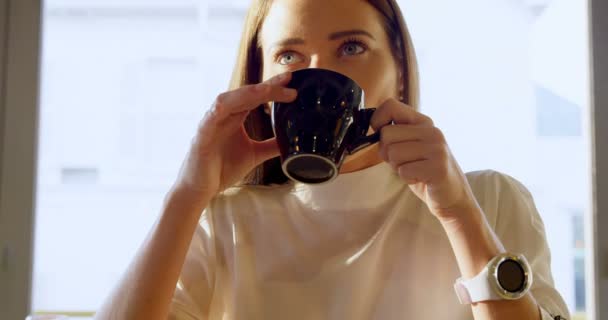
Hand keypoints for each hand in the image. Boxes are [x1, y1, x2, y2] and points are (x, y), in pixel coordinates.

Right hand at [171, 72, 296, 201]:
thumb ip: (271, 146)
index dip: (272, 88)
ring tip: (266, 90)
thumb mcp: (254, 155)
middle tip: (286, 80)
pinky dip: (221, 108)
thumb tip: (292, 141)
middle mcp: (223, 116)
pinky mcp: (201, 135)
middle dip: (265, 86)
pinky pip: (210, 117)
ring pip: (228, 100)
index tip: (291, 81)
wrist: (200, 189)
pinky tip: (233, 103)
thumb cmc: (221, 169)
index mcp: (235, 117)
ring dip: (247, 93)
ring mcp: (211, 123)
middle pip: (245, 94)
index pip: (255, 97)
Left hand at [370, 98, 478, 220]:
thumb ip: (394, 136)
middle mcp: (432, 131)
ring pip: (393, 153)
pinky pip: (403, 170)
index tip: (379, 134)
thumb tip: (373, 128)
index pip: (390, 105)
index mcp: (423, 122)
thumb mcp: (409, 147)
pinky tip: (421, 179)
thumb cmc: (424, 171)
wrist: (451, 196)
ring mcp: (437, 148)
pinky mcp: (438, 167)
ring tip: (415, 170)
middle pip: (386, 134)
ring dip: (398, 167)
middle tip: (404, 162)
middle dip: (387, 153)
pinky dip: (407, 178)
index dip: (377, 120)